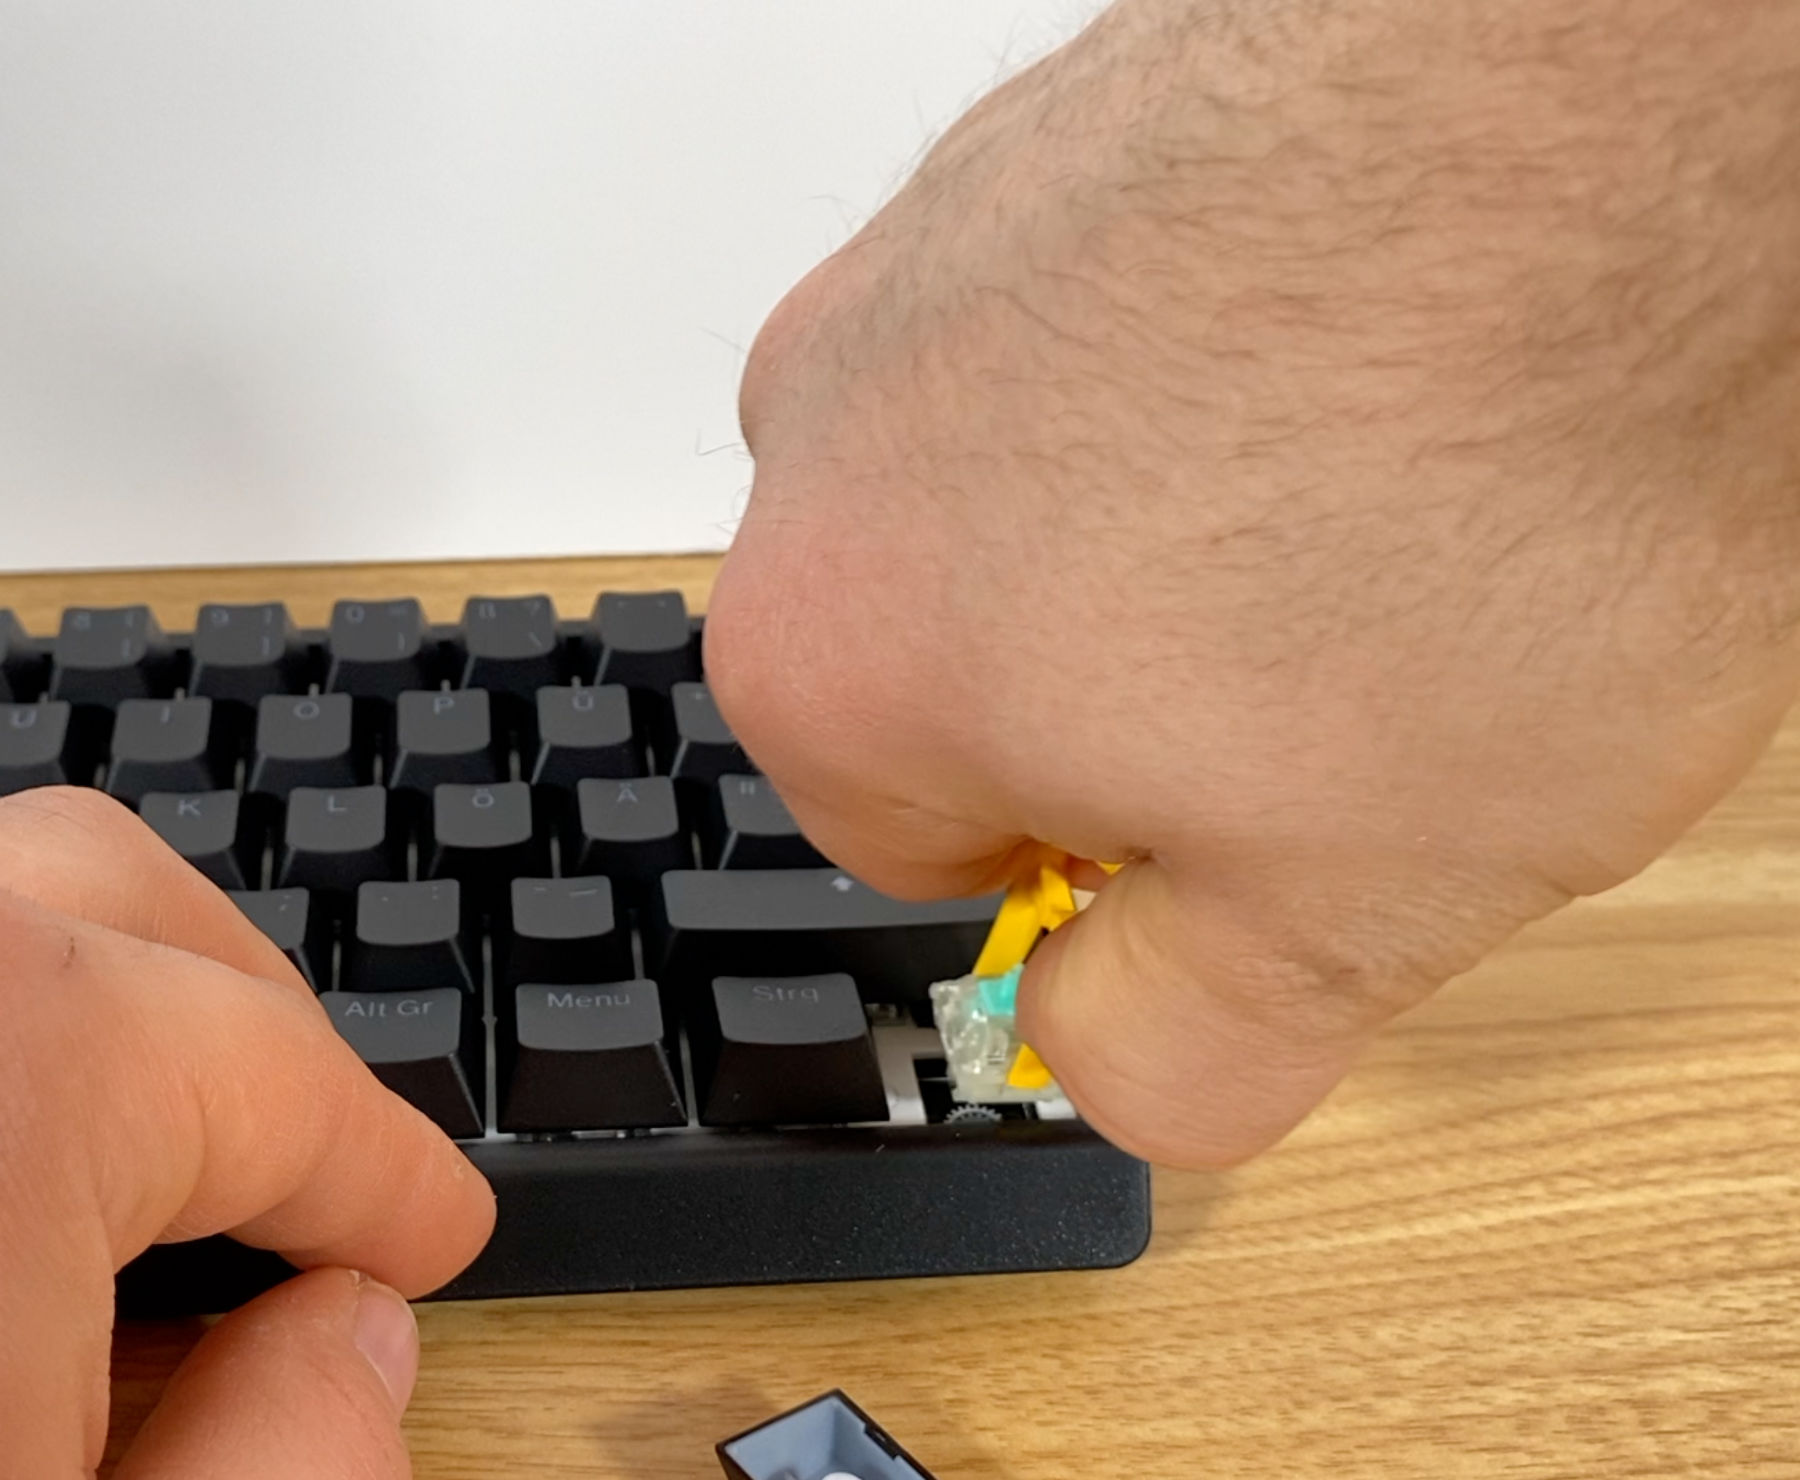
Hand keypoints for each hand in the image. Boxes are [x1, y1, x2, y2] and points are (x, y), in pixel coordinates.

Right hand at [709, 0, 1799, 1166]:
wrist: (1620, 122)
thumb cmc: (1484, 476)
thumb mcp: (1354, 913)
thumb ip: (1167, 1051)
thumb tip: (1090, 1047)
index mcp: (829, 651)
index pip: (914, 847)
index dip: (1112, 861)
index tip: (1244, 821)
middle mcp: (825, 432)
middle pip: (963, 648)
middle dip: (1130, 682)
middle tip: (1342, 666)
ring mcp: (927, 256)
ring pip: (1036, 477)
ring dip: (1180, 518)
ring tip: (1383, 500)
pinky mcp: (1041, 136)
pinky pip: (1104, 318)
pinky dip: (1222, 363)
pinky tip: (1378, 369)